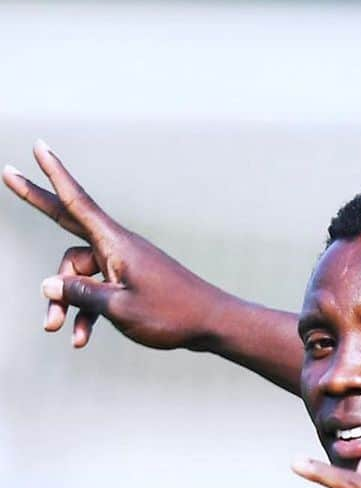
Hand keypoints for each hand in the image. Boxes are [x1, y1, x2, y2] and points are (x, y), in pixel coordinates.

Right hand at [3, 141, 219, 348]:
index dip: (54, 175)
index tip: (39, 147)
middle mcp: (117, 248)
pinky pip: (96, 292)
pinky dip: (87, 314)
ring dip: (66, 302)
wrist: (212, 324)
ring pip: (78, 275)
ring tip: (55, 330)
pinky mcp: (129, 283)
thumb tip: (48, 285)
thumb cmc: (171, 315)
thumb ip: (81, 294)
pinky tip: (81, 340)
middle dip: (37, 203)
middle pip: (67, 224)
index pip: (76, 202)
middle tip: (6, 174)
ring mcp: (123, 265)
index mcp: (116, 244)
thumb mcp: (119, 308)